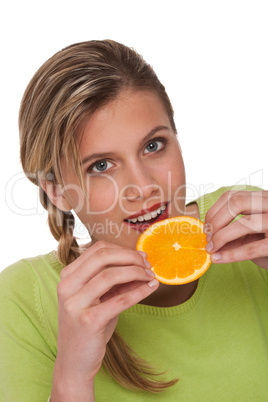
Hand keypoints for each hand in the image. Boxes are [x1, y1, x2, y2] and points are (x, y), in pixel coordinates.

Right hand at [51, 241, 157, 398]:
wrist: (74, 364)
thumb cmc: (88, 327)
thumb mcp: (99, 299)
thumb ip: (116, 281)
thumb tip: (142, 265)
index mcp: (68, 276)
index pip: (97, 249)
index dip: (122, 250)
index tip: (140, 256)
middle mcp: (67, 287)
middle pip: (103, 257)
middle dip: (131, 257)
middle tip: (148, 264)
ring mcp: (75, 304)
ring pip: (111, 275)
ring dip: (137, 272)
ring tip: (151, 276)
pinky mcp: (87, 321)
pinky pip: (120, 300)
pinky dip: (139, 291)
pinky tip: (151, 288)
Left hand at [204, 190, 267, 268]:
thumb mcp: (253, 234)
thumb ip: (233, 232)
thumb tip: (208, 237)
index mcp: (264, 198)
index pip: (233, 195)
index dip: (215, 210)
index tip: (207, 226)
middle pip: (236, 203)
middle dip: (216, 220)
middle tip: (208, 237)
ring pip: (243, 223)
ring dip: (221, 237)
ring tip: (211, 249)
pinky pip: (251, 248)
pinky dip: (231, 254)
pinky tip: (218, 260)